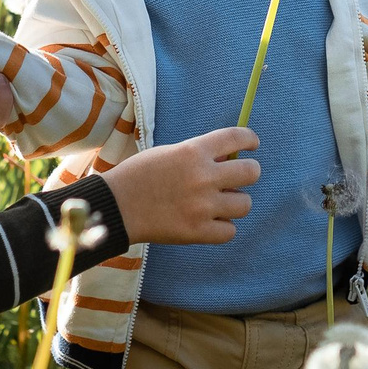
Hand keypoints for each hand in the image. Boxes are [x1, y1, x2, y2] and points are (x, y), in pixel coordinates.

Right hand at [100, 127, 260, 245]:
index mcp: (193, 151)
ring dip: (235, 203)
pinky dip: (222, 228)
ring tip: (218, 204)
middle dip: (247, 173)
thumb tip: (229, 157)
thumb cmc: (138, 176)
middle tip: (235, 179)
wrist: (115, 207)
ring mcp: (202, 206)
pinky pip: (230, 231)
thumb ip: (199, 154)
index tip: (252, 145)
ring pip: (245, 204)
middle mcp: (203, 177)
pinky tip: (209, 222)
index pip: (237, 137)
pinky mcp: (197, 232)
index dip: (250, 139)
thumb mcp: (168, 153)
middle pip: (251, 172)